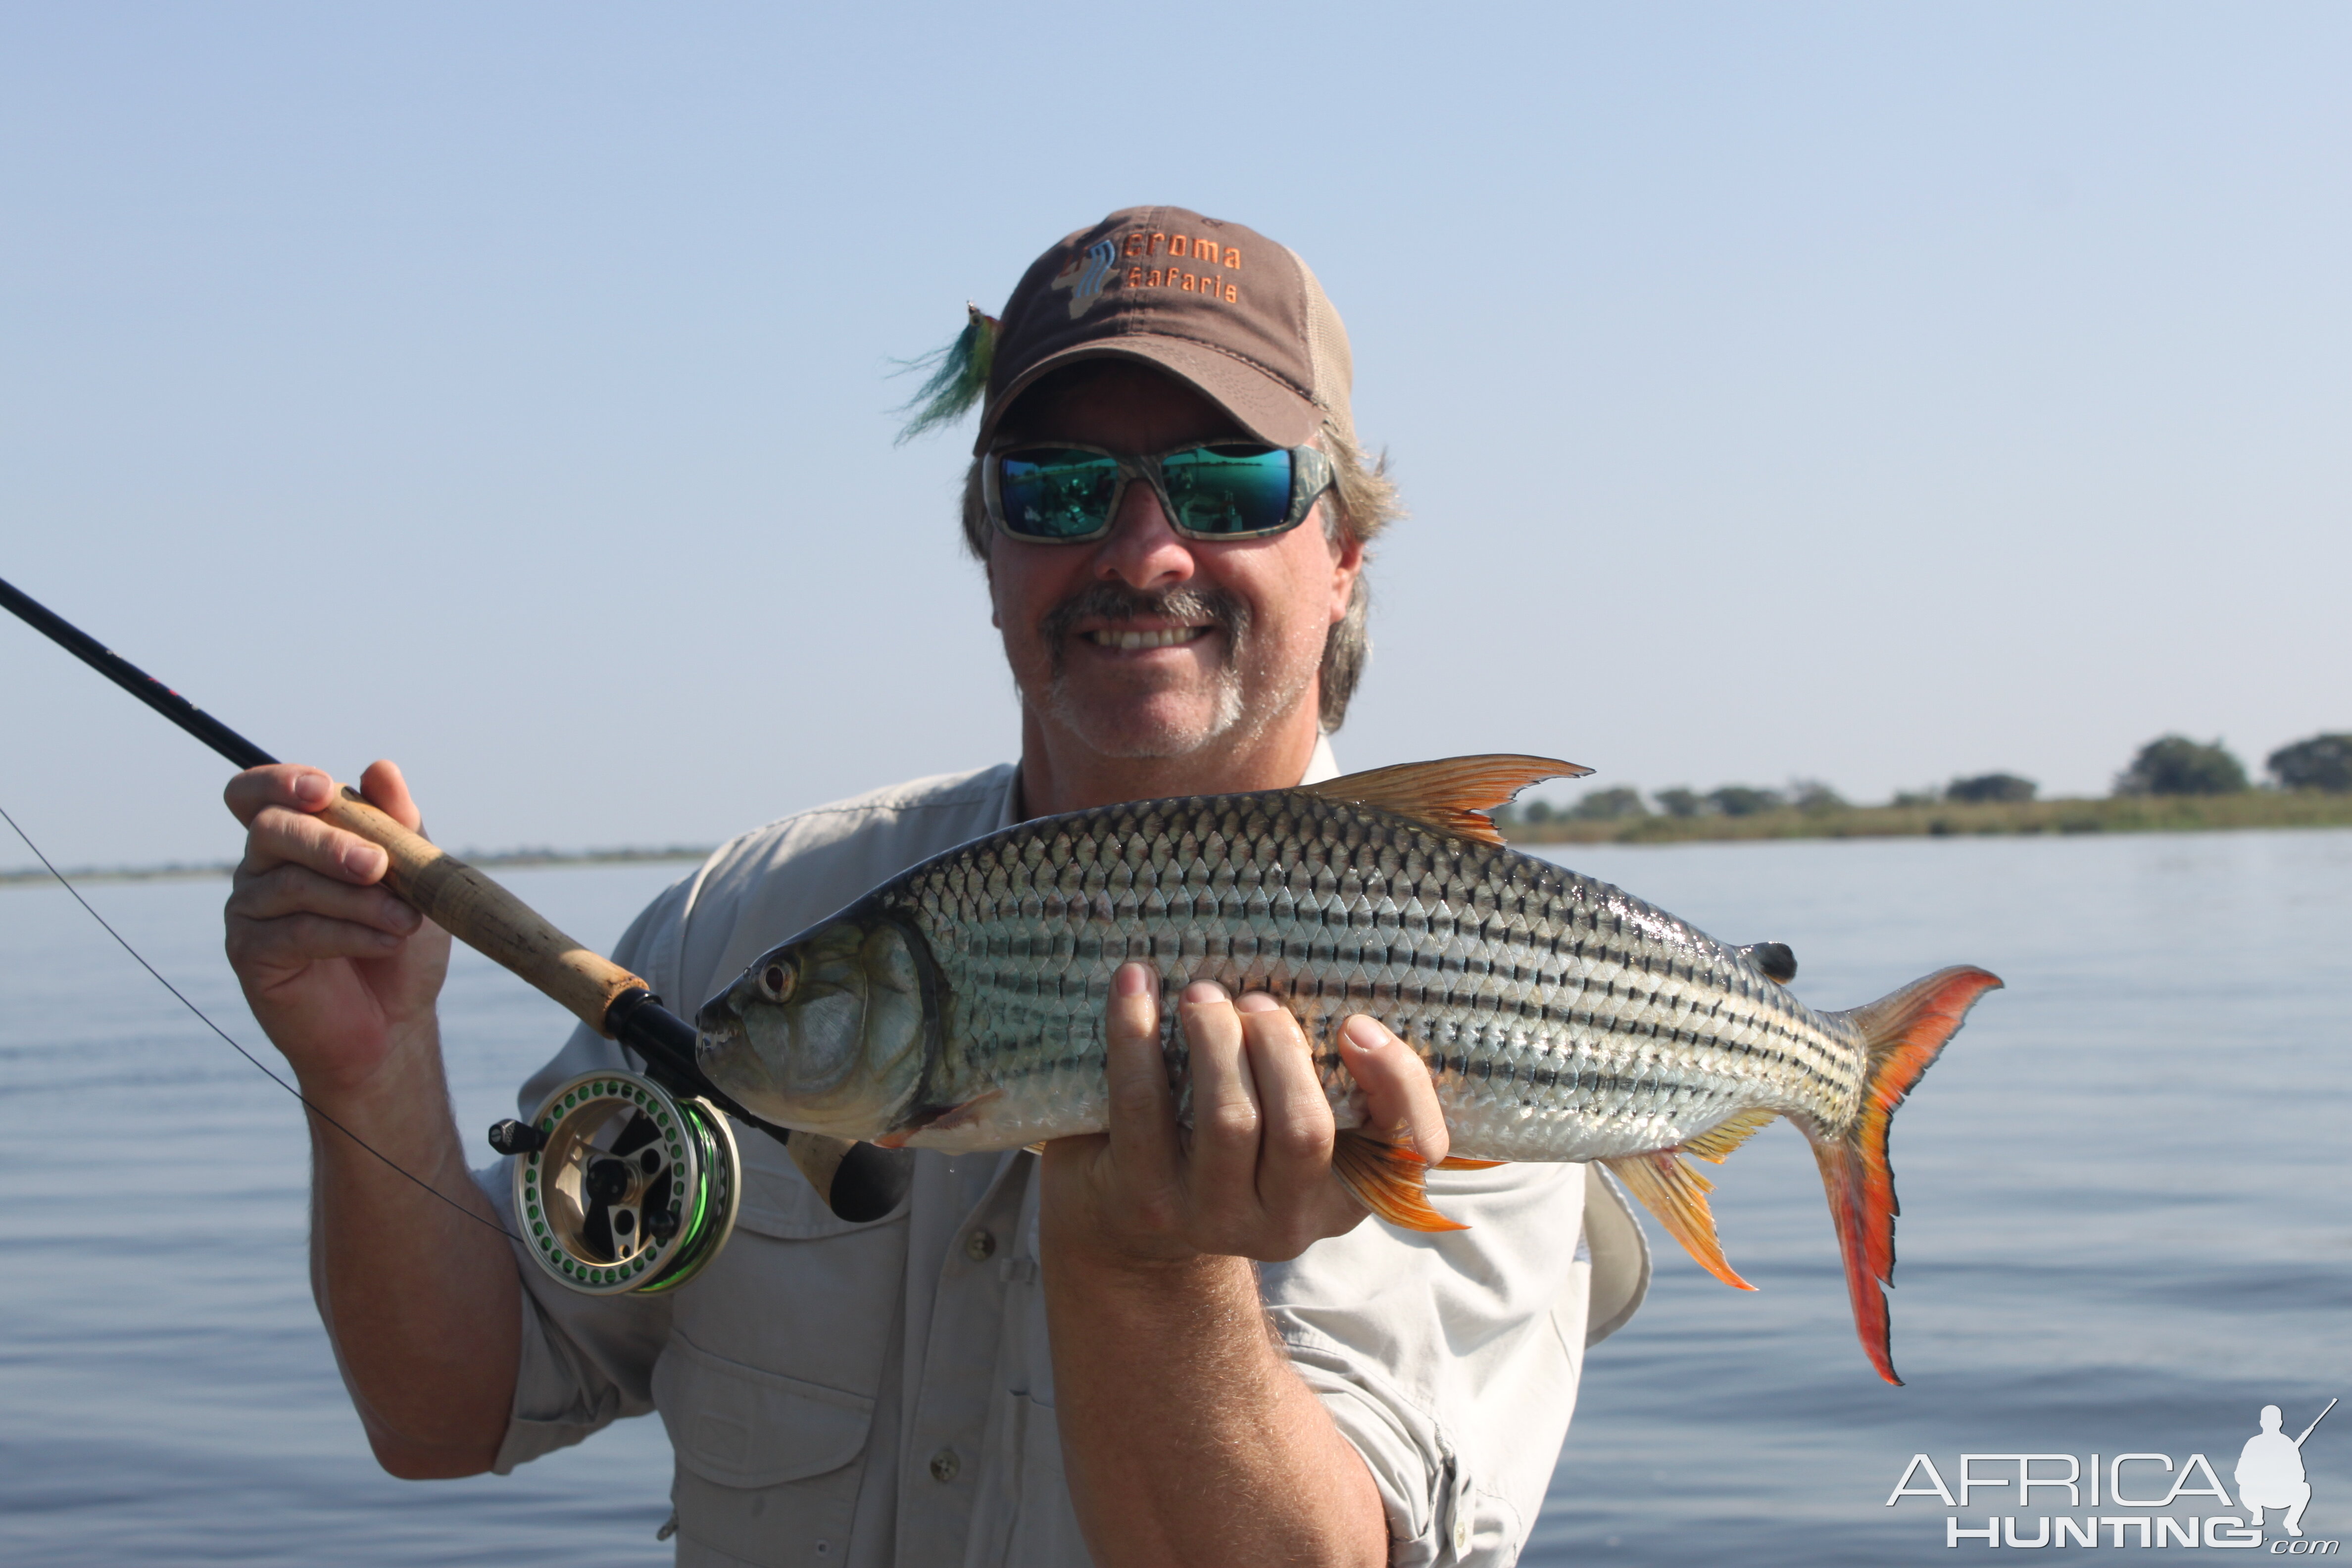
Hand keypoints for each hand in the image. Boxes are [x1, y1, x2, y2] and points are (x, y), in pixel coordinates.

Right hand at [222, 760, 450, 1095]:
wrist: (395, 1019)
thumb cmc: (401, 939)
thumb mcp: (413, 875)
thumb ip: (396, 822)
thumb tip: (380, 768)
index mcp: (296, 835)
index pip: (261, 792)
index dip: (281, 781)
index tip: (323, 789)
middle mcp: (261, 865)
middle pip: (274, 829)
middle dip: (330, 843)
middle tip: (379, 866)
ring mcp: (249, 908)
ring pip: (292, 883)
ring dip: (357, 899)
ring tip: (407, 920)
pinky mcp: (249, 952)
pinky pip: (293, 930)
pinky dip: (347, 933)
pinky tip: (385, 942)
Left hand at [1041, 962, 1447, 1266]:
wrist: (1137, 1225)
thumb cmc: (1238, 1148)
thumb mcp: (1300, 1127)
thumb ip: (1335, 1078)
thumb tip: (1341, 1003)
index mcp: (1346, 1194)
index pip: (1409, 1148)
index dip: (1397, 1082)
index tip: (1355, 1025)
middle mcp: (1286, 1222)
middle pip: (1303, 1129)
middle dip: (1279, 1046)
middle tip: (1254, 1000)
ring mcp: (1213, 1219)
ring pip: (1229, 1120)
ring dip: (1214, 1036)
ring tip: (1201, 993)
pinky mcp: (1145, 1201)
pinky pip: (1142, 1105)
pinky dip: (1135, 1033)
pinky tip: (1134, 984)